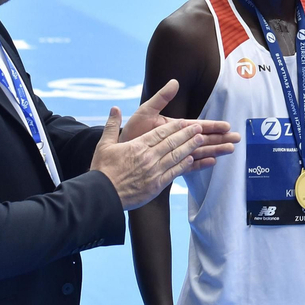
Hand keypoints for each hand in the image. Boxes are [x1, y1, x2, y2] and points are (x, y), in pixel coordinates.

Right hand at [89, 109, 203, 210]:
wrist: (102, 196)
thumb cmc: (102, 170)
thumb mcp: (104, 145)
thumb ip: (112, 126)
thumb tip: (115, 108)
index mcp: (137, 146)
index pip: (160, 133)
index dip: (175, 127)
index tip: (185, 121)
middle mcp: (149, 157)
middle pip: (172, 142)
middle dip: (187, 134)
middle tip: (200, 127)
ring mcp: (154, 171)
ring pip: (176, 156)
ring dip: (190, 146)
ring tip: (201, 139)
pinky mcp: (156, 186)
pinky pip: (174, 173)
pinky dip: (184, 165)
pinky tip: (192, 159)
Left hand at [122, 80, 239, 166]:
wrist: (120, 155)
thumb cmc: (131, 132)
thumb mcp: (145, 111)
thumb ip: (161, 98)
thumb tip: (175, 82)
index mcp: (174, 127)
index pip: (197, 126)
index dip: (213, 125)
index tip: (227, 125)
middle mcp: (177, 140)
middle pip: (203, 139)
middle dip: (220, 138)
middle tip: (237, 138)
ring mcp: (175, 153)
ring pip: (200, 151)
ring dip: (215, 150)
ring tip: (231, 150)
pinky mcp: (171, 166)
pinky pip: (188, 166)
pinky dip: (200, 164)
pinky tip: (213, 162)